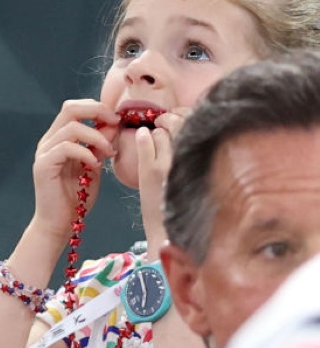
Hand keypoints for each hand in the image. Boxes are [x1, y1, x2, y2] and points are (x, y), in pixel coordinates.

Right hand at [31, 99, 117, 240]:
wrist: (58, 223)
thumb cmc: (76, 197)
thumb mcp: (94, 165)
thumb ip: (100, 145)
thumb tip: (113, 124)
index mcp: (59, 138)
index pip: (75, 108)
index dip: (98, 108)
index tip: (117, 120)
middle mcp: (49, 141)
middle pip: (70, 108)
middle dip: (97, 111)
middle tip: (115, 123)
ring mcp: (44, 152)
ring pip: (71, 127)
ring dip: (97, 137)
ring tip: (109, 152)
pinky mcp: (43, 165)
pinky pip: (66, 147)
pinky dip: (86, 152)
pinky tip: (95, 165)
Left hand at [135, 107, 187, 252]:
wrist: (170, 231)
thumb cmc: (186, 207)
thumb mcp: (199, 178)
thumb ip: (197, 157)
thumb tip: (190, 133)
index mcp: (205, 161)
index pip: (198, 125)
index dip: (188, 116)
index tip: (181, 117)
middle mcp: (189, 159)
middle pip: (181, 123)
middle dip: (172, 117)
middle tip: (165, 119)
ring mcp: (168, 164)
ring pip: (162, 132)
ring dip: (158, 128)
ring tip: (156, 128)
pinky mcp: (150, 171)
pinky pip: (146, 142)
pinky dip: (143, 136)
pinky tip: (142, 135)